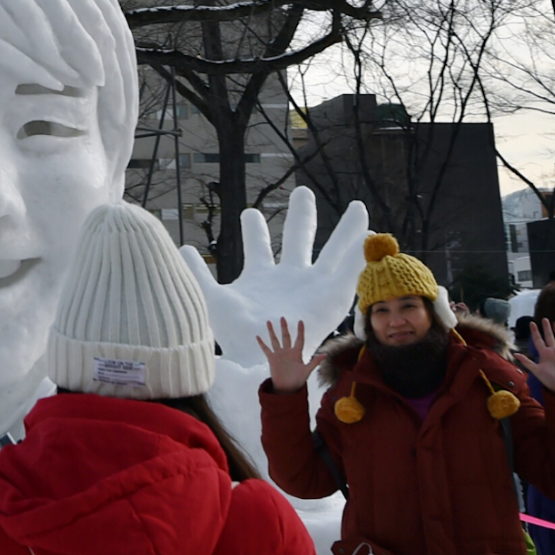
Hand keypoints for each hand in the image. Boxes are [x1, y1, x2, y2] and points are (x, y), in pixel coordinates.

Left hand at [180, 186, 368, 366]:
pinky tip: (372, 233)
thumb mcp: (214, 301)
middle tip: (302, 191)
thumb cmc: (238, 340)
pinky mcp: (333, 297)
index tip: (250, 214)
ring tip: (358, 206)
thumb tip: (182, 249)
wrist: (262, 363)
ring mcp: (313, 287)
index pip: (259, 248)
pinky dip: (360, 253)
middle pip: (298, 238)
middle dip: (301, 215)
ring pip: (334, 250)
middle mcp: (289, 279)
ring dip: (346, 230)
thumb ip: (198, 276)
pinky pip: (350, 270)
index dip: (255, 231)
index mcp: (260, 280)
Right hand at [257, 318, 324, 392]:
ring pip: (275, 340)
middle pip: (286, 337)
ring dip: (272, 331)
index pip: (299, 339)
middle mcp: (288, 352)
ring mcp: (279, 355)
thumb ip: (314, 362)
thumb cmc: (298, 381)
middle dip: (284, 327)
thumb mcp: (307, 371)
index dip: (300, 331)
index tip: (300, 321)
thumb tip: (325, 354)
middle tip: (282, 318)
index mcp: (297, 353)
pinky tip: (258, 337)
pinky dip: (262, 343)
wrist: (287, 388)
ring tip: (269, 322)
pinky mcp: (272, 359)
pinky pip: (266, 349)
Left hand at [514, 319, 554, 396]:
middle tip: (545, 319)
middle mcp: (552, 352)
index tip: (531, 323)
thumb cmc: (548, 380)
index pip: (538, 340)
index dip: (535, 332)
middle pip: (549, 337)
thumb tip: (515, 354)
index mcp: (544, 354)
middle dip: (546, 328)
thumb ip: (527, 362)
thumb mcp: (536, 371)